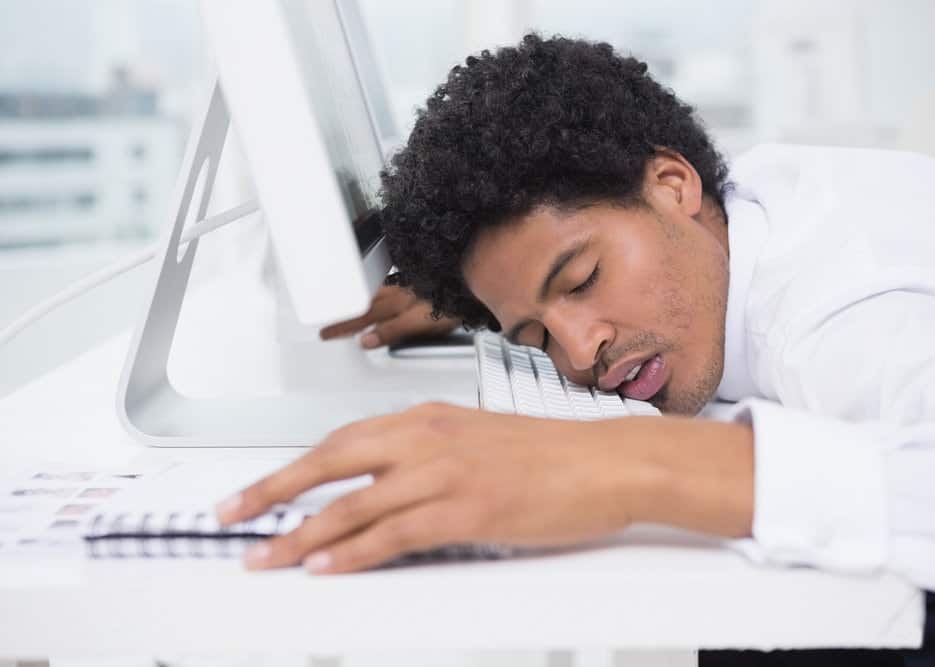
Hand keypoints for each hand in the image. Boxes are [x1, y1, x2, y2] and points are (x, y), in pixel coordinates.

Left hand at [215, 403, 754, 573]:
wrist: (607, 462)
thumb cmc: (552, 453)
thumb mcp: (478, 440)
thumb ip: (429, 456)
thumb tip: (386, 486)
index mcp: (428, 418)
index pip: (342, 441)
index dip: (296, 467)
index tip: (262, 487)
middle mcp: (428, 438)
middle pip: (331, 462)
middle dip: (274, 490)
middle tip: (233, 513)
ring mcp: (445, 473)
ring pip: (354, 503)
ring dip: (301, 533)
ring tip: (265, 556)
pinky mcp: (467, 510)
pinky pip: (394, 533)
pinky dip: (354, 552)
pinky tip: (326, 565)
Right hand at [319, 285, 460, 348]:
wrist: (477, 274)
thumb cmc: (456, 300)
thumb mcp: (422, 321)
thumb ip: (394, 330)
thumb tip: (366, 340)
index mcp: (399, 304)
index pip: (365, 319)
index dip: (346, 327)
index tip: (327, 333)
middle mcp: (402, 292)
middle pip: (367, 306)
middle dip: (347, 318)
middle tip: (327, 327)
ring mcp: (411, 284)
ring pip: (378, 293)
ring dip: (360, 301)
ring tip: (344, 307)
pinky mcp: (422, 278)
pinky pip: (393, 282)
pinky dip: (381, 286)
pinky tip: (380, 288)